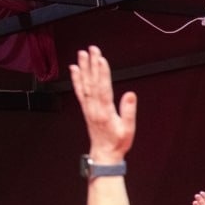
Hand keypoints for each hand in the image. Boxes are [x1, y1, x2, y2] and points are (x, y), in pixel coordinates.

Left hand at [70, 46, 136, 161]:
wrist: (104, 154)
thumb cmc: (117, 143)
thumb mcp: (128, 130)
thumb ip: (128, 112)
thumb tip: (130, 95)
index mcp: (105, 112)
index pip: (103, 88)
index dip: (102, 73)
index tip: (101, 59)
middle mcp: (94, 108)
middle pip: (92, 83)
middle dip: (92, 65)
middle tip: (92, 50)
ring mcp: (88, 108)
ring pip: (85, 85)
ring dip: (83, 68)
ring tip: (82, 54)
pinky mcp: (86, 109)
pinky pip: (79, 92)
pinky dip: (76, 79)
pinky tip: (75, 70)